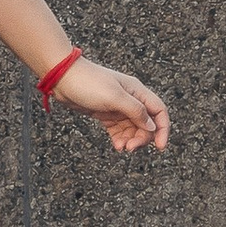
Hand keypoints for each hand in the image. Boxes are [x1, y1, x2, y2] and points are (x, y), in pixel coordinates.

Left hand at [52, 57, 169, 153]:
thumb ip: (135, 110)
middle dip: (142, 138)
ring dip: (130, 140)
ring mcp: (118, 107)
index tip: (160, 147)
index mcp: (137, 91)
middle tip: (130, 148)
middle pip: (147, 124)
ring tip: (120, 148)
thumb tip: (152, 126)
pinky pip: (120, 131)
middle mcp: (131, 99)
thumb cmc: (88, 82)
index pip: (159, 111)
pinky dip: (120, 139)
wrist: (62, 78)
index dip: (163, 129)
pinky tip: (116, 145)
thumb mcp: (114, 97)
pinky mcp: (107, 114)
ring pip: (133, 129)